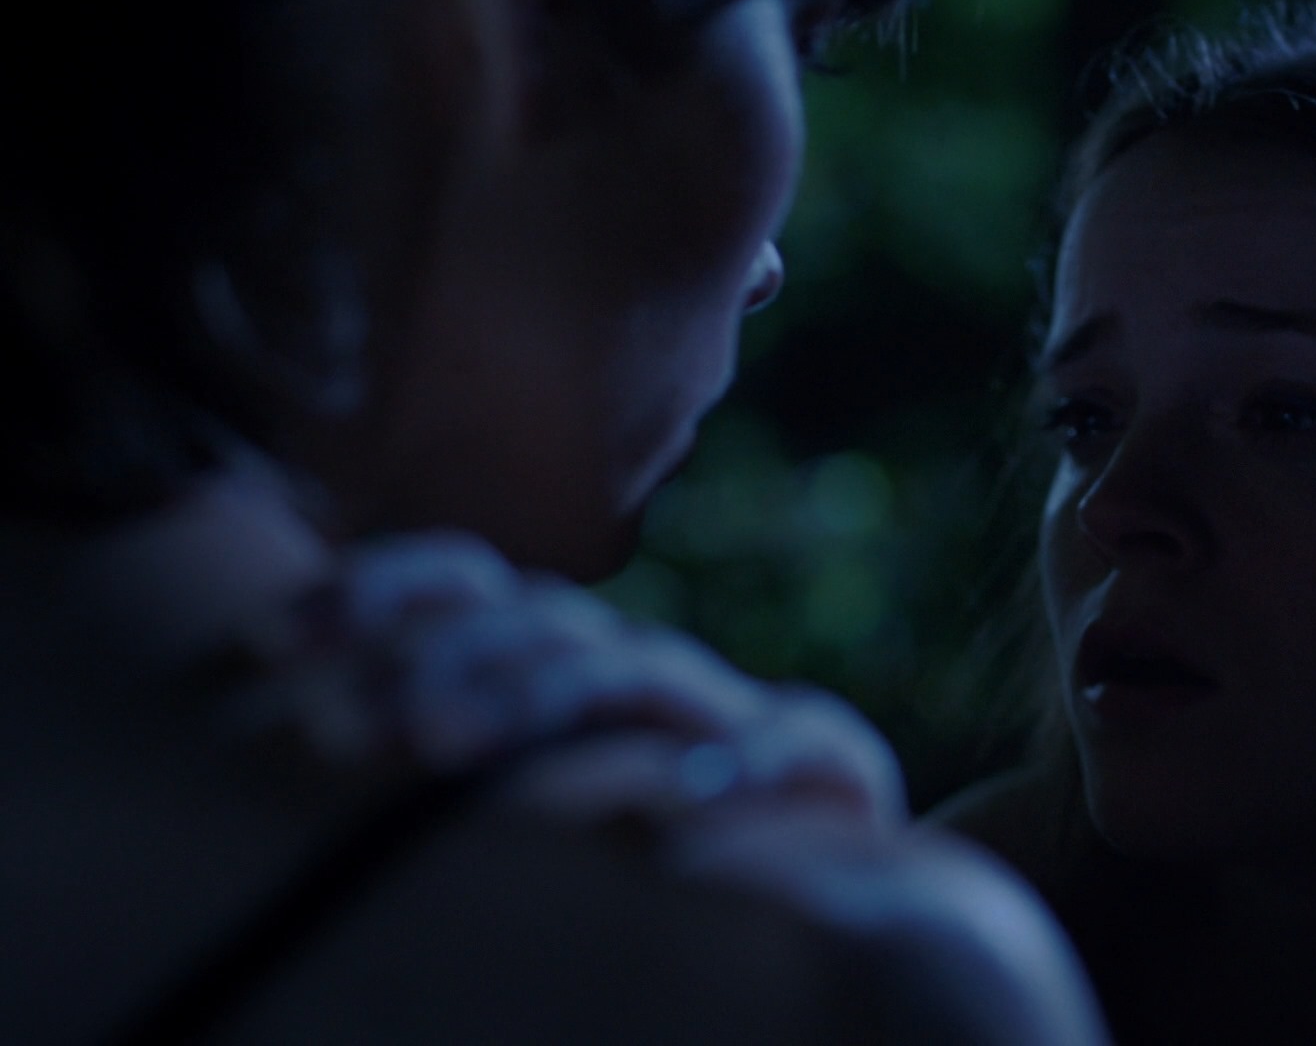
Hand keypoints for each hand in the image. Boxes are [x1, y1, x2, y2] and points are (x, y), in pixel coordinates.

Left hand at [232, 531, 905, 828]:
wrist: (848, 918)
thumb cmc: (643, 882)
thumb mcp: (527, 823)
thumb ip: (442, 773)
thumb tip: (295, 738)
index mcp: (569, 668)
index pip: (478, 589)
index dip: (384, 588)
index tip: (277, 635)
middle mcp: (646, 677)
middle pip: (549, 620)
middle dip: (454, 656)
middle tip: (372, 723)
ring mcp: (736, 719)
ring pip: (647, 672)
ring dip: (547, 697)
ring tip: (448, 749)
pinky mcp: (832, 770)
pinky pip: (808, 749)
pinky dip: (744, 772)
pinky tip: (677, 823)